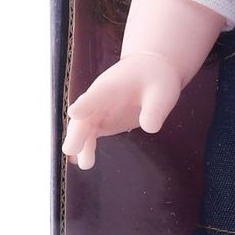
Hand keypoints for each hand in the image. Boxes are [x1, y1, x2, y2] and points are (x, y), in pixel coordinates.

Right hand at [63, 52, 183, 169]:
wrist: (151, 70)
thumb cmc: (156, 78)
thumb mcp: (163, 91)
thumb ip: (155, 108)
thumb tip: (150, 128)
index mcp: (112, 86)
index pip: (97, 94)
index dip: (86, 104)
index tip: (74, 112)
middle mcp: (99, 98)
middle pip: (84, 115)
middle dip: (77, 132)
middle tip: (71, 149)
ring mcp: (98, 111)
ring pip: (84, 128)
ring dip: (82, 144)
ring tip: (85, 164)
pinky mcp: (102, 122)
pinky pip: (90, 136)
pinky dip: (85, 147)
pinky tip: (81, 162)